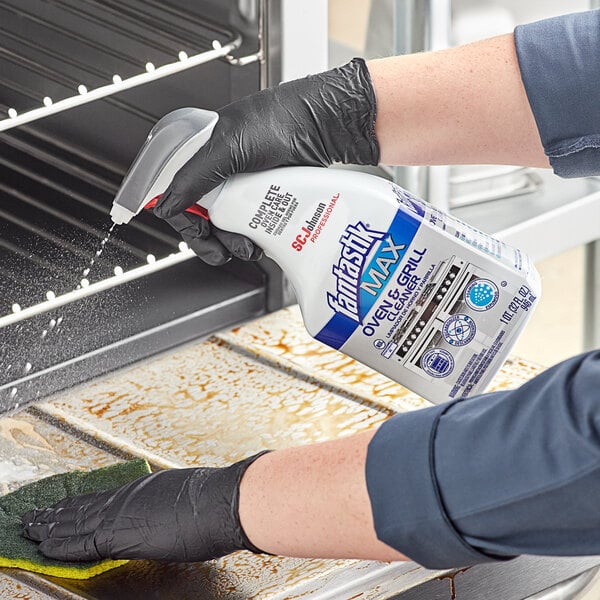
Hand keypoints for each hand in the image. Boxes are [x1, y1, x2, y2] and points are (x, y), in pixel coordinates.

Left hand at [22, 453, 267, 561]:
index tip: (63, 503)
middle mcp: (128, 497)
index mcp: (143, 487)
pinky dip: (61, 544)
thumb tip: (169, 509)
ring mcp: (123, 513)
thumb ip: (169, 502)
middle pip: (83, 506)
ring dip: (50, 525)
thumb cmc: (215, 500)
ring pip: (76, 521)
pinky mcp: (121, 533)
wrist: (223, 501)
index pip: (102, 497)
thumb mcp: (187, 495)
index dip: (78, 502)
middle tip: (34, 515)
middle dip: (56, 513)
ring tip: (31, 527)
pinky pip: (81, 541)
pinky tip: (45, 546)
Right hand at [154, 58, 378, 264]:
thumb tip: (167, 206)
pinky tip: (261, 242)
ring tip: (248, 248)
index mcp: (199, 153)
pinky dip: (254, 239)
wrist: (321, 127)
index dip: (183, 218)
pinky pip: (253, 225)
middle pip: (202, 217)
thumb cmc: (277, 122)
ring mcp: (242, 186)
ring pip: (228, 226)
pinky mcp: (265, 197)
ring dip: (234, 244)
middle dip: (210, 240)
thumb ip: (192, 178)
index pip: (176, 193)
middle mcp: (218, 171)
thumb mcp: (226, 149)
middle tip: (221, 251)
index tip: (197, 233)